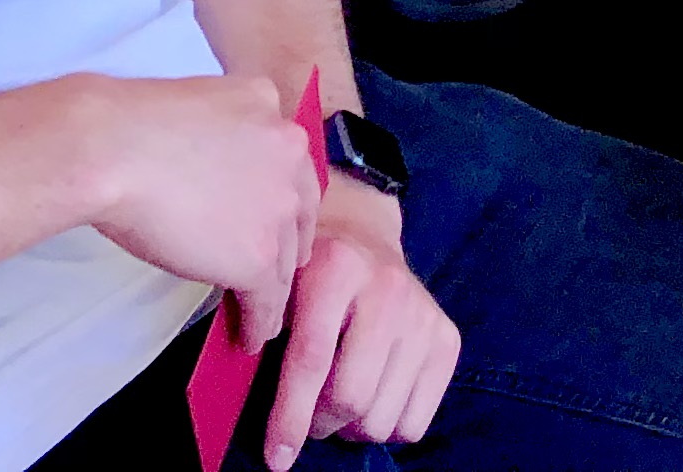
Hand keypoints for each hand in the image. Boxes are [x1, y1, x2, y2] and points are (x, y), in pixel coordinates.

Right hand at [78, 75, 320, 348]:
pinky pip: (267, 297)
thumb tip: (209, 167)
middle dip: (287, 240)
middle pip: (297, 209)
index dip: (278, 196)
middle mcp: (287, 151)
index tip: (267, 217)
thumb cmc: (129, 125)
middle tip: (274, 265)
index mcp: (269, 104)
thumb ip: (220, 132)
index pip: (285, 161)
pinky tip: (251, 336)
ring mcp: (277, 205)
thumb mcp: (196, 105)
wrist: (115, 150)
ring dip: (274, 286)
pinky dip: (260, 320)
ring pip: (284, 258)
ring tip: (264, 312)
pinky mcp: (258, 255)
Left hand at [263, 178, 458, 467]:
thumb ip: (264, 331)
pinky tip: (372, 395)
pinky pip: (413, 422)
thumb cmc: (308, 272)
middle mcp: (387, 288)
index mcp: (336, 268)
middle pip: (350, 397)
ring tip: (339, 400)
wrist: (362, 234)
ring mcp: (423, 314)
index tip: (276, 457)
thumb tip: (235, 400)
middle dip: (320, 423)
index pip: (311, 360)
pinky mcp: (447, 338)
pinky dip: (386, 426)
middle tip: (309, 415)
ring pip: (380, 418)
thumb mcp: (280, 285)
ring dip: (351, 427)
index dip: (290, 417)